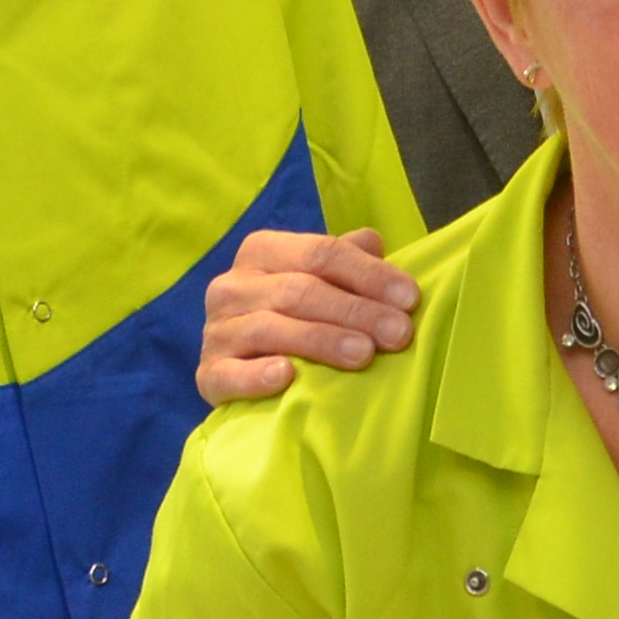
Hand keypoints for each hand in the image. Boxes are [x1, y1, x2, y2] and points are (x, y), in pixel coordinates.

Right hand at [201, 227, 419, 401]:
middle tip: (399, 334)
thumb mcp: (320, 278)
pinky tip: (287, 376)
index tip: (410, 298)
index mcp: (262, 251)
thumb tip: (374, 242)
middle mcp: (232, 286)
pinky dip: (257, 376)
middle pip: (300, 291)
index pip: (321, 253)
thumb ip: (345, 259)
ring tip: (364, 355)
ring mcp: (216, 330)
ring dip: (321, 340)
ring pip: (271, 328)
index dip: (369, 274)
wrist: (241, 366)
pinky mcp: (207, 373)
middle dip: (356, 311)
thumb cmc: (295, 314)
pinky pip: (229, 374)